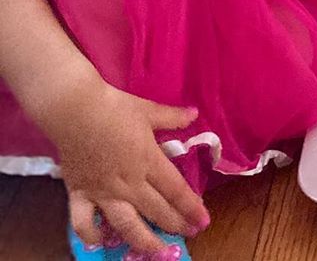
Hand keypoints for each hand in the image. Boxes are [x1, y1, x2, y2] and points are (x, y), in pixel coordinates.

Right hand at [54, 80, 208, 253]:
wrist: (75, 110)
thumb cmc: (115, 108)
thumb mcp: (149, 110)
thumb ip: (173, 117)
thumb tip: (195, 114)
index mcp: (148, 162)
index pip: (175, 190)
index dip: (191, 207)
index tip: (203, 221)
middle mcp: (129, 183)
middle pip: (156, 211)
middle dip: (175, 225)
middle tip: (189, 234)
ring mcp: (103, 192)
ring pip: (126, 225)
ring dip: (143, 241)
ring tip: (156, 252)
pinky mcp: (79, 193)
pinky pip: (84, 222)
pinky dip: (91, 235)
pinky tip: (99, 242)